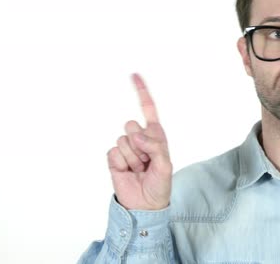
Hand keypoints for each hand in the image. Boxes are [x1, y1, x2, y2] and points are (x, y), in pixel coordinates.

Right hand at [107, 73, 171, 209]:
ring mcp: (126, 148)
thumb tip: (137, 136)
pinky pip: (113, 152)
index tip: (134, 75)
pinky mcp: (114, 158)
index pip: (148, 109)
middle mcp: (140, 138)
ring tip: (139, 169)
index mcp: (155, 135)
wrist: (145, 204)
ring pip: (123, 139)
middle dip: (140, 144)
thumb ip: (155, 147)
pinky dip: (121, 163)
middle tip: (147, 162)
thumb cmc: (160, 184)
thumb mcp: (165, 165)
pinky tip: (128, 172)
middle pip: (131, 124)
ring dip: (133, 157)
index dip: (141, 92)